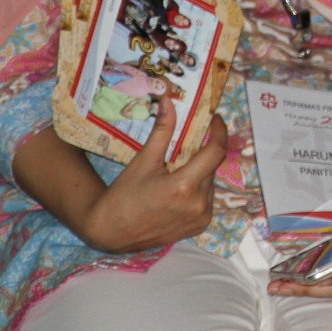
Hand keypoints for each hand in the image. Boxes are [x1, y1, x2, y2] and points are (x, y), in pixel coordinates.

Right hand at [79, 97, 227, 252]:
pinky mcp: (199, 227)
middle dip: (202, 153)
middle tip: (185, 146)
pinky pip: (207, 199)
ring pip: (210, 183)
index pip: (216, 152)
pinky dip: (198, 189)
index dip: (219, 132)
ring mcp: (201, 218)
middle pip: (211, 167)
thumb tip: (169, 99)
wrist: (111, 231)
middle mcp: (198, 204)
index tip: (215, 119)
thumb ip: (162, 130)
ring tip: (176, 171)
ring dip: (200, 172)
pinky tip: (178, 190)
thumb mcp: (144, 160)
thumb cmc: (125, 195)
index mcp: (184, 186)